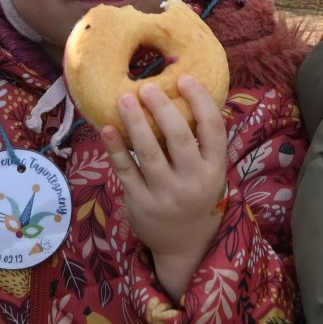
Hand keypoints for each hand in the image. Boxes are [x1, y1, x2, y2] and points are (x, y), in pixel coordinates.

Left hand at [101, 76, 228, 300]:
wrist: (184, 245)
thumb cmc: (195, 195)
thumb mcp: (208, 173)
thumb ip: (199, 142)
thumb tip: (179, 92)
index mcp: (215, 169)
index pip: (214, 129)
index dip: (201, 101)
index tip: (185, 78)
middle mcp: (193, 181)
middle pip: (180, 138)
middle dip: (163, 109)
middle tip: (147, 87)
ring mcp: (165, 193)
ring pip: (148, 151)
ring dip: (135, 122)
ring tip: (123, 98)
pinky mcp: (140, 202)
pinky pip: (125, 169)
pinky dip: (115, 147)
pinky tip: (107, 127)